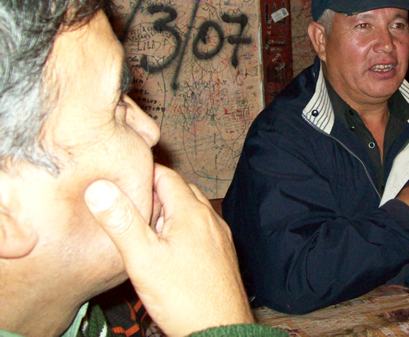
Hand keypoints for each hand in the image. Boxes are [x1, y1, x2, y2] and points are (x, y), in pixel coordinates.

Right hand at [84, 164, 252, 336]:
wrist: (219, 328)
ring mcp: (219, 235)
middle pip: (180, 191)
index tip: (122, 178)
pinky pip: (201, 228)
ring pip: (192, 210)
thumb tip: (99, 188)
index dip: (143, 174)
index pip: (166, 176)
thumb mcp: (143, 259)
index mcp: (191, 212)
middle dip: (156, 192)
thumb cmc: (183, 297)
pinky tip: (169, 248)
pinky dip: (184, 227)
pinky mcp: (222, 253)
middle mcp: (210, 218)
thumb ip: (121, 222)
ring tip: (146, 228)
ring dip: (170, 211)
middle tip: (130, 205)